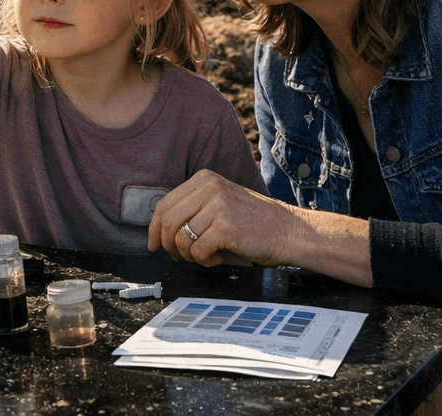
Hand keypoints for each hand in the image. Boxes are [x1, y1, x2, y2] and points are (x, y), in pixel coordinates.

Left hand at [148, 169, 302, 267]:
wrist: (288, 231)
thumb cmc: (254, 221)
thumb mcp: (221, 201)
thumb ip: (194, 206)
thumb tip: (160, 228)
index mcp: (205, 179)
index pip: (165, 203)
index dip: (154, 228)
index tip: (153, 244)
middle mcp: (209, 188)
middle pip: (167, 222)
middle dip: (168, 246)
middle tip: (178, 257)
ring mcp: (217, 207)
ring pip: (181, 240)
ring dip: (190, 256)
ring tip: (208, 255)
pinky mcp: (225, 228)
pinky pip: (197, 252)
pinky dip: (205, 261)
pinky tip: (218, 257)